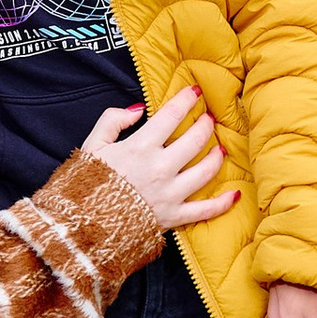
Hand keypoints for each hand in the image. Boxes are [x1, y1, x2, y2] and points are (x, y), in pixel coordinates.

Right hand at [83, 87, 238, 233]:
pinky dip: (223, 203)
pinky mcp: (174, 217)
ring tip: (219, 148)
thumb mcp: (91, 145)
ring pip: (205, 170)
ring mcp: (170, 194)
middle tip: (208, 118)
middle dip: (205, 124)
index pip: (171, 115)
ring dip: (216, 155)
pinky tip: (234, 193)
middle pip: (195, 139)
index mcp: (139, 147)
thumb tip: (138, 109)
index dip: (186, 99)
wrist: (82, 226)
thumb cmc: (85, 184)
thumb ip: (112, 120)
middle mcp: (160, 168)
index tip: (194, 91)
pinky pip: (205, 210)